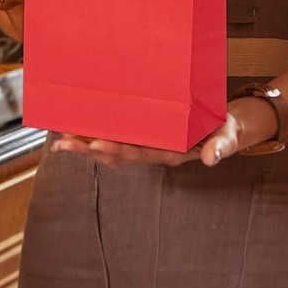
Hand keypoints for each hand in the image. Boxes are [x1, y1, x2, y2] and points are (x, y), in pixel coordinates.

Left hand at [52, 115, 242, 168]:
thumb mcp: (226, 137)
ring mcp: (148, 144)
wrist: (224, 129)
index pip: (139, 153)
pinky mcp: (145, 135)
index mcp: (170, 152)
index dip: (117, 151)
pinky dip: (97, 135)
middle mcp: (154, 151)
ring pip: (113, 148)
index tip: (96, 146)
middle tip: (63, 144)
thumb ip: (220, 146)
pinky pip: (119, 137)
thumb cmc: (223, 131)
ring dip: (87, 146)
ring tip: (61, 140)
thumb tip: (212, 159)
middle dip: (89, 150)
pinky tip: (79, 129)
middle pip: (117, 154)